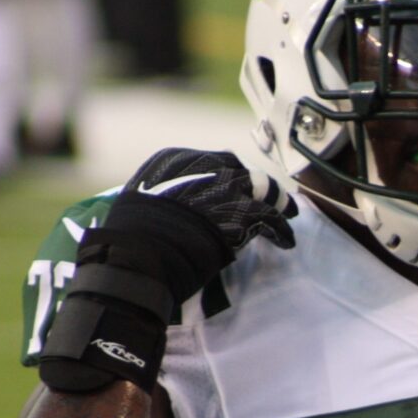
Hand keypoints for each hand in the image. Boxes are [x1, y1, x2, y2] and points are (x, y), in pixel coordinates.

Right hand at [39, 149, 296, 392]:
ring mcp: (224, 187)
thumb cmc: (130, 240)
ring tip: (288, 213)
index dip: (226, 175)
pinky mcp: (242, 213)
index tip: (235, 185)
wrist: (138, 257)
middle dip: (252, 183)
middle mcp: (202, 166)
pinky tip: (286, 240)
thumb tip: (171, 207)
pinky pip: (270, 217)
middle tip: (265, 195)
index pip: (210, 161)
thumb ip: (164, 197)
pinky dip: (281, 229)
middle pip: (238, 168)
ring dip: (277, 201)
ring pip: (261, 187)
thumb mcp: (141, 203)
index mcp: (173, 159)